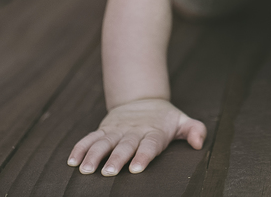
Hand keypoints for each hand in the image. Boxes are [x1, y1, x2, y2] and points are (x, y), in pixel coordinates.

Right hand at [68, 98, 205, 175]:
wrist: (142, 98)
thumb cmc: (164, 118)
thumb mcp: (182, 120)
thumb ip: (194, 130)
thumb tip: (199, 142)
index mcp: (153, 131)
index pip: (149, 145)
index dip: (143, 156)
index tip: (136, 168)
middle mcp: (133, 131)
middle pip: (124, 145)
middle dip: (116, 158)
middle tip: (108, 173)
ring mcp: (117, 129)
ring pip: (104, 142)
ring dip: (94, 155)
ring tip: (85, 170)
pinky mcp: (104, 129)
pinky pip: (90, 138)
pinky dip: (80, 148)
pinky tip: (72, 161)